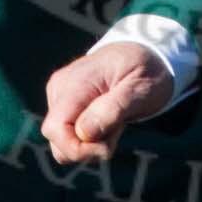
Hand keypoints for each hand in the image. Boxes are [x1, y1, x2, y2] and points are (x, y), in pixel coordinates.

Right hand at [41, 40, 173, 163]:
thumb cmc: (146, 69)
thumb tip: (83, 133)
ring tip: (115, 124)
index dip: (78, 149)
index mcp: (75, 83)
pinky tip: (108, 122)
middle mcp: (60, 89)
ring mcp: (60, 95)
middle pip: (56, 140)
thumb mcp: (141, 89)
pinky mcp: (66, 104)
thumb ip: (113, 109)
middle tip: (117, 131)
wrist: (146, 52)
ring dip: (90, 145)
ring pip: (62, 142)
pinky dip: (89, 139)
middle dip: (87, 148)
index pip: (55, 129)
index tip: (108, 148)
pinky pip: (69, 136)